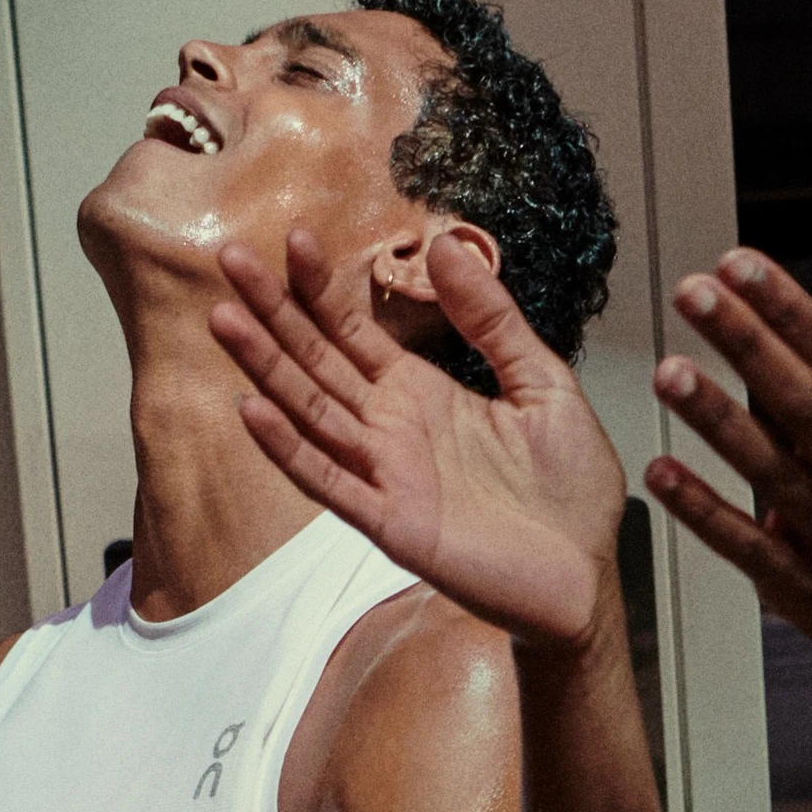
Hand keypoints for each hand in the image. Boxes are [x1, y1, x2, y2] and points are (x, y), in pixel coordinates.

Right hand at [213, 231, 625, 648]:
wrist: (589, 574)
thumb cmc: (569, 488)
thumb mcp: (541, 383)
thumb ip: (492, 320)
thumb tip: (446, 245)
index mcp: (422, 393)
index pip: (353, 332)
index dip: (321, 289)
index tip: (294, 238)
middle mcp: (391, 430)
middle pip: (317, 363)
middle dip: (274, 313)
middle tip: (231, 257)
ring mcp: (387, 476)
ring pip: (311, 413)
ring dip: (266, 370)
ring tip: (223, 320)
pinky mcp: (393, 524)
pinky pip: (331, 483)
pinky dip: (290, 450)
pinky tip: (252, 410)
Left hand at [644, 225, 811, 688]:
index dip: (789, 309)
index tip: (743, 264)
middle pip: (796, 403)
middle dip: (743, 344)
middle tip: (692, 292)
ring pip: (765, 468)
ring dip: (714, 420)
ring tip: (667, 371)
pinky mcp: (801, 585)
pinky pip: (745, 544)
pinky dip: (703, 511)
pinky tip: (662, 473)